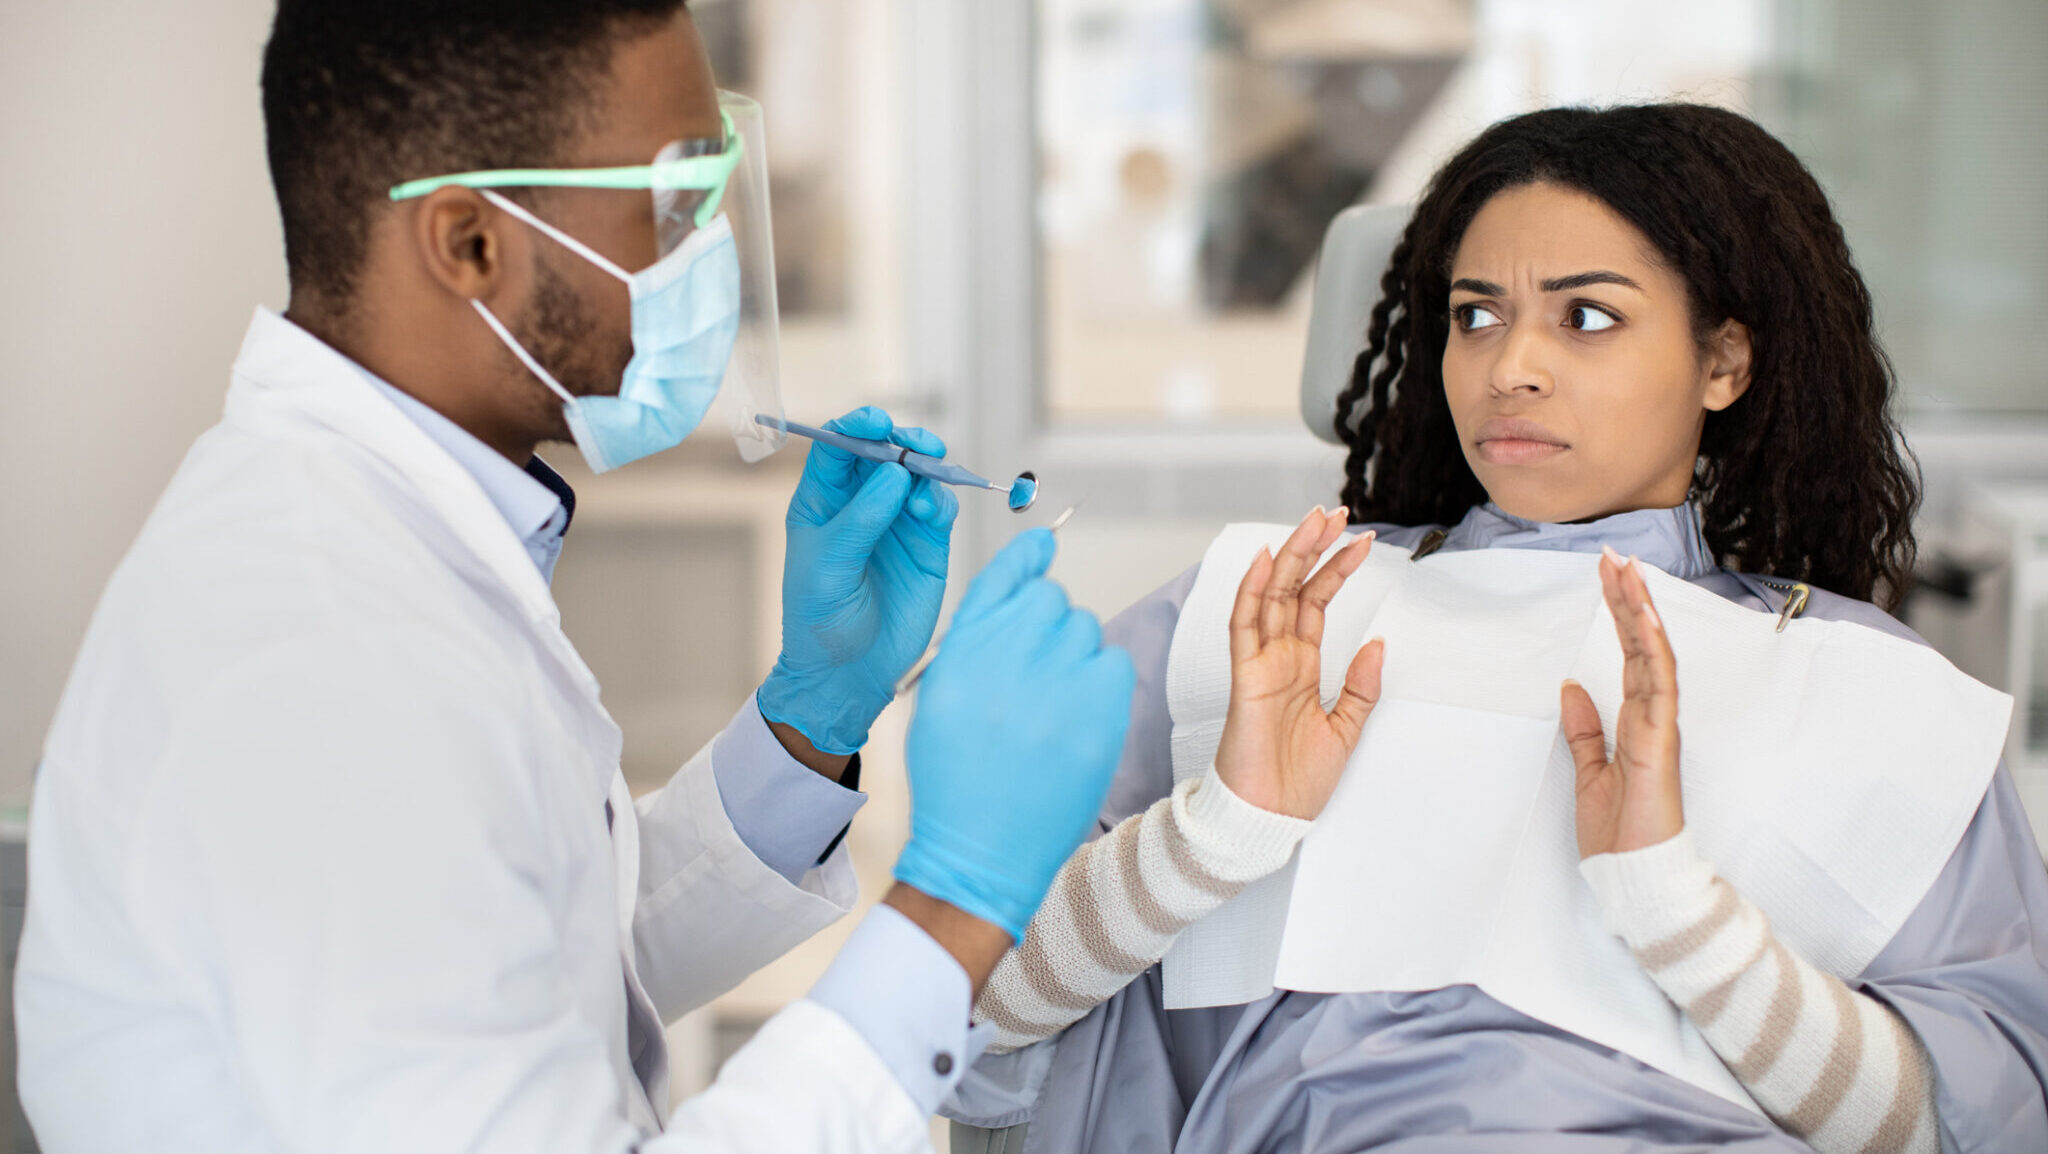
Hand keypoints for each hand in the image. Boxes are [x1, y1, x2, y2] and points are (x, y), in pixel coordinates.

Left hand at [758, 406, 959, 756]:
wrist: (848, 675)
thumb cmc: (820, 621)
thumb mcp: (828, 566)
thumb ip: (861, 518)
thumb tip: (896, 472)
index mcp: (823, 500)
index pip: (840, 446)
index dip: (858, 426)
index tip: (877, 422)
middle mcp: (861, 504)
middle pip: (885, 451)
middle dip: (903, 440)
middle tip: (918, 445)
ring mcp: (896, 523)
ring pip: (918, 475)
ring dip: (926, 468)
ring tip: (923, 483)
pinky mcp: (927, 545)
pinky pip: (938, 508)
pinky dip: (938, 500)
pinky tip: (926, 511)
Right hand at [894, 529, 1136, 941]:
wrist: (982, 851)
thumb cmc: (958, 776)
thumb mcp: (941, 695)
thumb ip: (977, 633)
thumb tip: (1025, 573)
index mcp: (962, 649)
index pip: (1005, 574)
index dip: (1028, 558)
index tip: (1043, 548)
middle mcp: (1007, 653)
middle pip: (1050, 598)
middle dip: (1046, 626)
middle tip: (1035, 677)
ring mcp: (1056, 680)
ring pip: (1084, 628)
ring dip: (1073, 656)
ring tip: (1050, 710)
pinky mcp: (1097, 710)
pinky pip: (1113, 661)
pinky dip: (1100, 682)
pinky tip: (1077, 718)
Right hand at [1214, 508, 1382, 818]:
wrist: (1270, 819)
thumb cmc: (1298, 783)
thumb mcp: (1347, 730)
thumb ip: (1361, 687)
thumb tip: (1380, 644)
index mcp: (1301, 667)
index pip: (1316, 603)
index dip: (1337, 570)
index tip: (1364, 541)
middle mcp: (1279, 658)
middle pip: (1293, 588)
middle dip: (1314, 548)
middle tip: (1336, 512)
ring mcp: (1260, 665)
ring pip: (1271, 596)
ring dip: (1291, 556)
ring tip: (1315, 522)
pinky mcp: (1247, 680)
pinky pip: (1244, 627)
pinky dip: (1252, 591)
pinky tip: (1267, 560)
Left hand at [1564, 547, 1685, 858]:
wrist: (1635, 877)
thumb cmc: (1620, 835)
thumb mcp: (1589, 773)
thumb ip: (1584, 731)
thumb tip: (1571, 688)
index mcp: (1637, 723)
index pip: (1631, 656)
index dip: (1622, 616)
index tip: (1609, 578)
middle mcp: (1653, 718)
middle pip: (1644, 646)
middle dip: (1630, 599)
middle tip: (1613, 557)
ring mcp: (1661, 728)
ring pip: (1655, 656)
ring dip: (1641, 612)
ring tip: (1627, 571)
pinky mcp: (1661, 743)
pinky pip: (1659, 686)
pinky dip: (1653, 649)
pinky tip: (1644, 618)